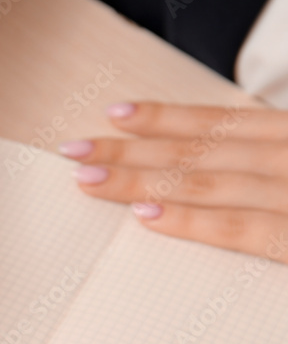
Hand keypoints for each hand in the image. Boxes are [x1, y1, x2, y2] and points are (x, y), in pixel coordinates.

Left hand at [60, 102, 287, 263]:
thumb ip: (269, 163)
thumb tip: (214, 165)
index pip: (220, 124)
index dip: (163, 118)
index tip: (114, 115)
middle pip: (197, 152)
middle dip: (130, 150)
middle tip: (74, 150)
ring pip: (205, 184)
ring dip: (140, 180)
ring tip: (88, 179)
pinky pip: (240, 228)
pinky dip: (190, 220)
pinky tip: (144, 215)